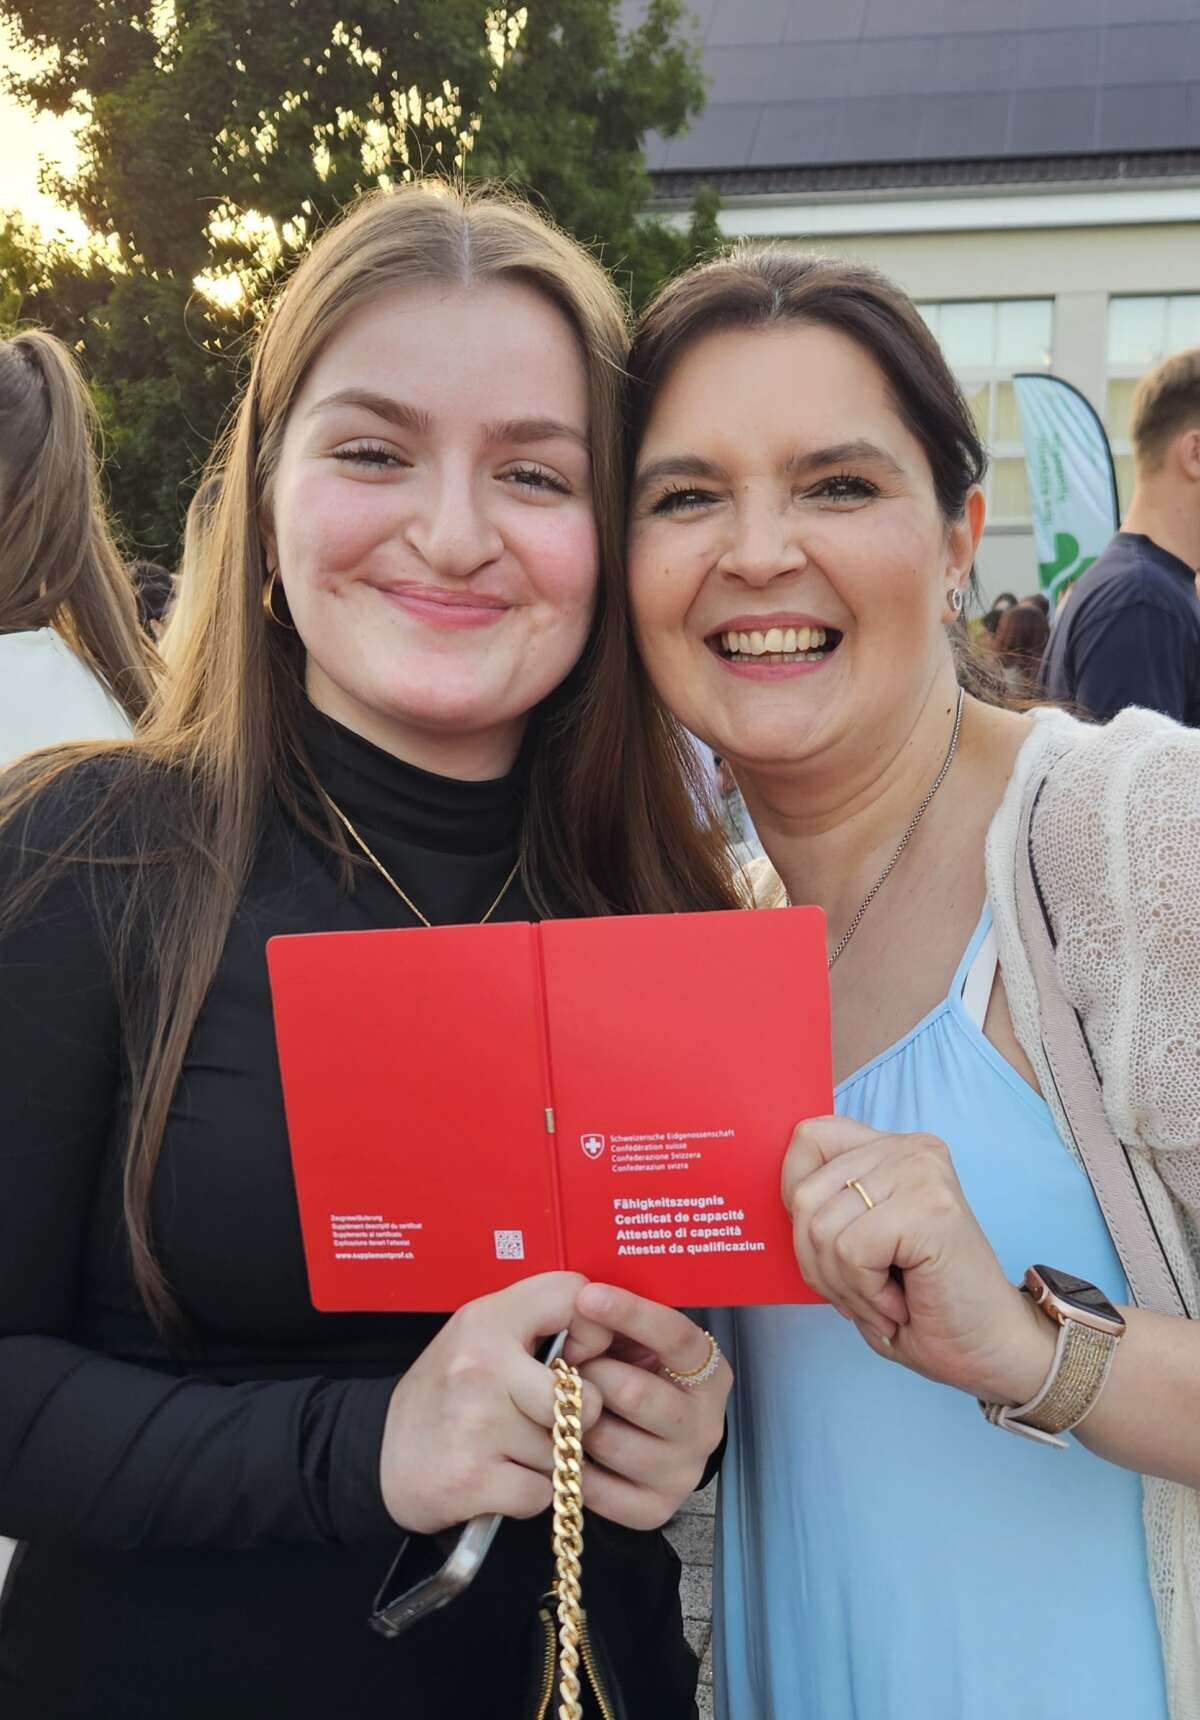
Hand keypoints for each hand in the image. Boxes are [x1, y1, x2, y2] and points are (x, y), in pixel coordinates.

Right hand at [379, 1272, 601, 1534]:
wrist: (374, 1452)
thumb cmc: (448, 1392)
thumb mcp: (482, 1334)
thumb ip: (537, 1322)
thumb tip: (611, 1331)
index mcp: (488, 1319)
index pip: (573, 1297)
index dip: (595, 1332)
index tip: (578, 1361)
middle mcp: (482, 1364)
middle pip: (585, 1399)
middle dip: (576, 1421)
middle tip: (544, 1421)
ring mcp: (476, 1423)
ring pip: (564, 1453)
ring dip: (549, 1462)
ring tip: (512, 1449)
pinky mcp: (472, 1478)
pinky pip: (542, 1493)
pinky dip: (529, 1495)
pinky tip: (500, 1477)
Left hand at [563, 1285, 730, 1529]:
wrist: (643, 1440)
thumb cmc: (632, 1372)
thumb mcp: (634, 1341)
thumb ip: (615, 1324)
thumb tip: (577, 1312)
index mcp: (709, 1373)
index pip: (676, 1337)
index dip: (631, 1313)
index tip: (586, 1296)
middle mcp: (707, 1425)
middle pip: (635, 1394)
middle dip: (589, 1374)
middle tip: (564, 1365)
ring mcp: (684, 1472)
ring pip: (607, 1441)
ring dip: (573, 1420)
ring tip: (564, 1405)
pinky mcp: (656, 1510)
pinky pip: (596, 1489)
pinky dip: (568, 1463)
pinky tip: (562, 1443)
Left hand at [782, 1116, 1054, 1403]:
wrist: (995, 1352)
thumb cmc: (924, 1306)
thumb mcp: (856, 1244)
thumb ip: (824, 1207)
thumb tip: (780, 1195)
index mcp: (891, 1149)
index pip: (807, 1139)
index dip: (797, 1198)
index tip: (833, 1248)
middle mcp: (909, 1147)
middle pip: (803, 1194)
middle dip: (818, 1264)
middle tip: (866, 1293)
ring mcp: (921, 1171)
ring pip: (820, 1227)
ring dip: (844, 1286)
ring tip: (886, 1300)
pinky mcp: (930, 1207)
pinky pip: (849, 1250)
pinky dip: (865, 1293)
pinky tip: (901, 1303)